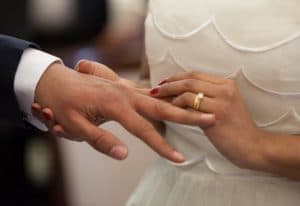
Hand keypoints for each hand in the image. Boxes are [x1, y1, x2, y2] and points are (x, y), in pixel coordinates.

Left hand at [33, 64, 215, 161]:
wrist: (56, 81)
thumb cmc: (62, 104)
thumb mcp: (74, 126)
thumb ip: (101, 140)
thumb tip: (124, 155)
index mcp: (115, 103)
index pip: (144, 129)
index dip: (163, 146)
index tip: (179, 159)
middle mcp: (126, 93)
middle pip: (163, 106)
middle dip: (188, 115)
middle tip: (211, 118)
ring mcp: (128, 88)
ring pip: (160, 97)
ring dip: (182, 104)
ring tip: (203, 110)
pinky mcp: (127, 88)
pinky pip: (152, 93)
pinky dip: (168, 98)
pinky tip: (179, 101)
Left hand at [150, 72, 263, 167]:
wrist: (253, 146)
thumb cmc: (236, 128)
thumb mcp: (226, 105)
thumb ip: (210, 95)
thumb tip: (184, 92)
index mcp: (227, 84)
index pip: (196, 75)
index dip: (177, 77)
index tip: (164, 82)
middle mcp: (225, 89)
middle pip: (190, 79)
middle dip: (169, 83)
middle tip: (155, 89)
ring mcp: (221, 102)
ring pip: (188, 90)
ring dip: (170, 94)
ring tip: (158, 99)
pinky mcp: (216, 116)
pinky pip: (190, 106)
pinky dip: (176, 106)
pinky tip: (168, 110)